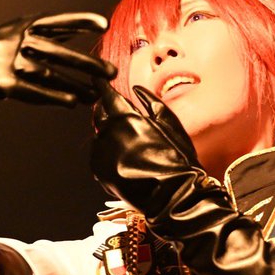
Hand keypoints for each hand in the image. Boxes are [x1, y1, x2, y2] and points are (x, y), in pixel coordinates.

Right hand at [0, 12, 113, 128]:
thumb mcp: (18, 38)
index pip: (55, 21)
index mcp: (20, 26)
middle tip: (112, 72)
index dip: (79, 21)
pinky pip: (33, 92)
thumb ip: (45, 34)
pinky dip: (53, 97)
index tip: (105, 24)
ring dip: (75, 85)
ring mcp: (6, 61)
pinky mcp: (0, 84)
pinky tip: (73, 102)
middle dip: (86, 63)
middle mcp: (14, 40)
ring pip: (49, 74)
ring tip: (97, 95)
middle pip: (57, 52)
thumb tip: (76, 30)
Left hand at [90, 84, 211, 218]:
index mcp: (126, 118)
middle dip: (103, 107)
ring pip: (98, 134)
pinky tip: (121, 153)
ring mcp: (102, 153)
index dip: (102, 85)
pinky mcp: (99, 170)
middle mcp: (109, 133)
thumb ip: (151, 102)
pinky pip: (98, 153)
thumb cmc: (176, 158)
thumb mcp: (171, 124)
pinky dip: (106, 149)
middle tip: (110, 106)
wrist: (172, 195)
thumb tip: (136, 90)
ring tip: (122, 135)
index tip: (98, 79)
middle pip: (98, 113)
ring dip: (106, 130)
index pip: (107, 95)